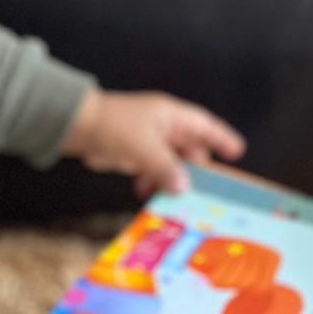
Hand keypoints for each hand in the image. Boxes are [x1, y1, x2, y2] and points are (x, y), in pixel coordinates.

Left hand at [65, 88, 244, 198]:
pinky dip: (152, 182)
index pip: (204, 126)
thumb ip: (165, 168)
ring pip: (170, 164)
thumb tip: (184, 186)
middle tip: (202, 190)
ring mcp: (148, 142)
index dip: (221, 138)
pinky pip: (152, 171)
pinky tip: (146, 193)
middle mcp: (163, 128)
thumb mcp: (143, 148)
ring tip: (171, 196)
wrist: (76, 127)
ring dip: (171, 180)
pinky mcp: (134, 155)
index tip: (237, 152)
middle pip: (189, 150)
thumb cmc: (112, 126)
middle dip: (194, 170)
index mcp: (171, 116)